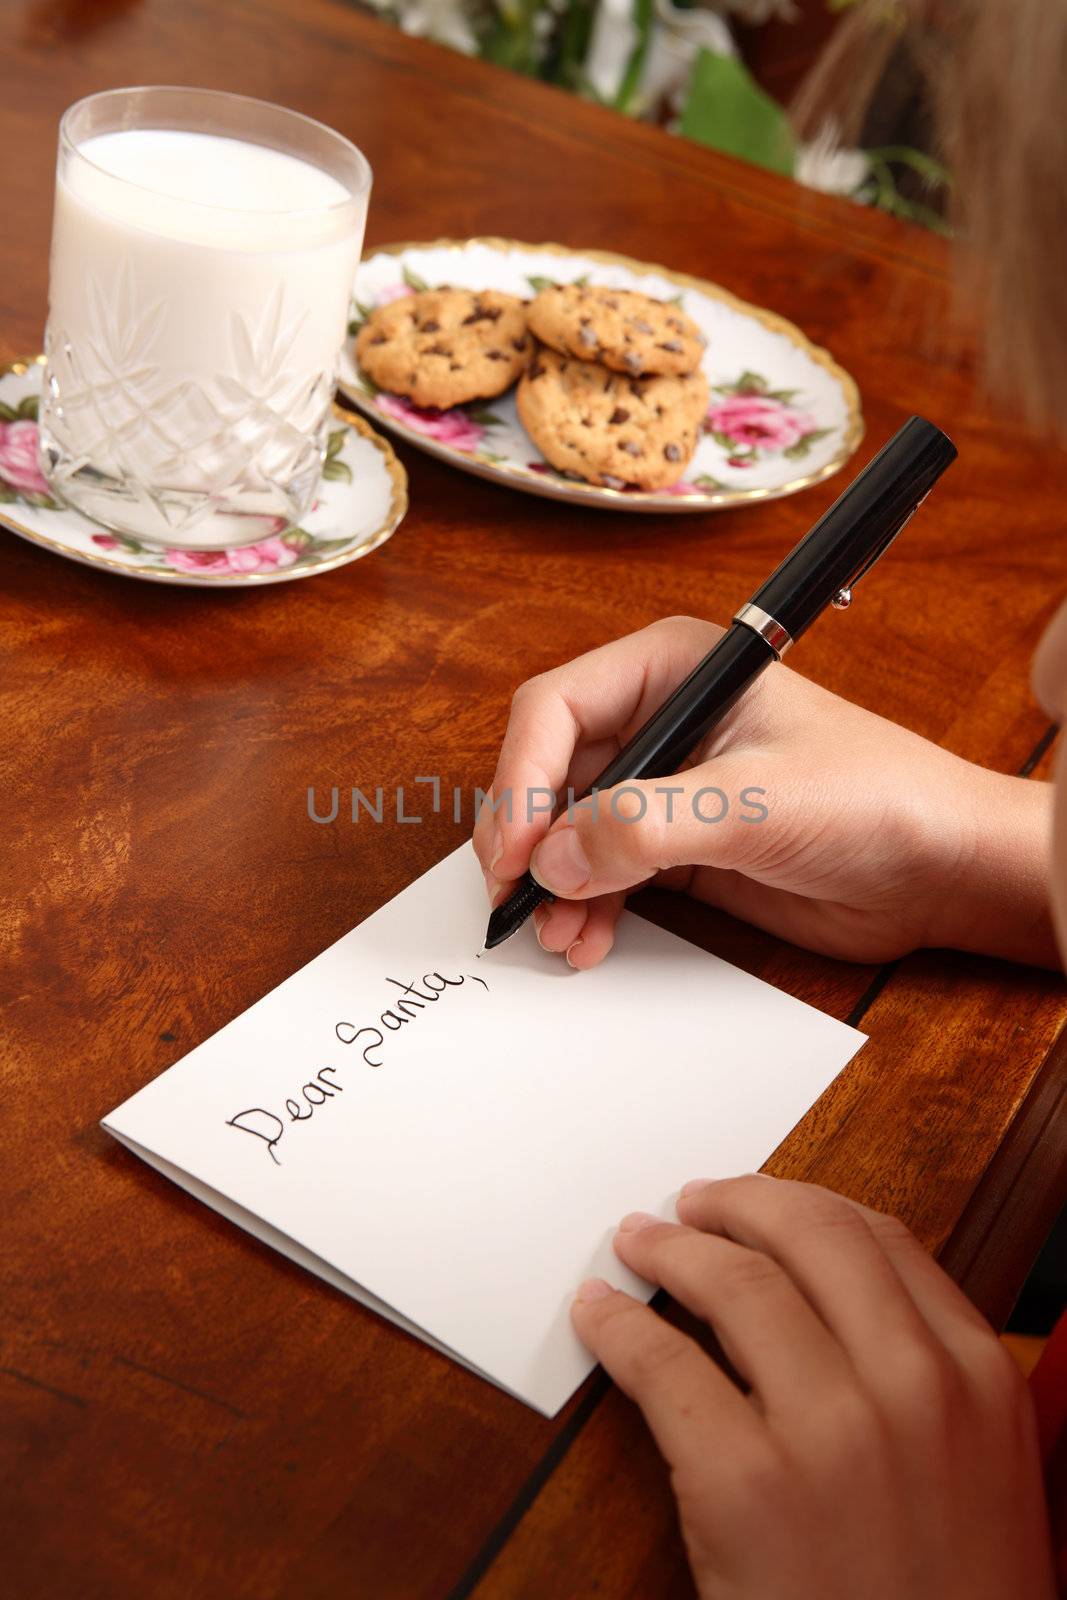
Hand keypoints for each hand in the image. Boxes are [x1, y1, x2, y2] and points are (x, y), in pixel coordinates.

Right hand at [473, 616, 1053, 966]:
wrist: (940, 870)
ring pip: (568, 832)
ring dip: (554, 886)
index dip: (521, 780)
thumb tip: (555, 859)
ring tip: (559, 936)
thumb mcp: (756, 802)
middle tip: (520, 901)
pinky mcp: (678, 848)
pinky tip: (588, 941)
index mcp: (672, 670)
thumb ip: (648, 825)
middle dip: (530, 840)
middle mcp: (660, 722)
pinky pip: (604, 875)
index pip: (555, 709)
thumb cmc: (877, 799)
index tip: (517, 850)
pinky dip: (586, 909)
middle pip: (549, 772)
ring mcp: (666, 788)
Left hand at [572, 1176, 1054, 1599]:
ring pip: (732, 1283)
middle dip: (737, 1203)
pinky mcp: (746, 1483)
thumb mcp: (979, 1476)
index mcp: (977, 1379)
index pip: (880, 1241)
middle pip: (807, 1236)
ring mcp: (829, 1431)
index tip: (757, 1203)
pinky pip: (663, 1365)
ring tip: (636, 1244)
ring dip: (670, 1249)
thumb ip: (925, 1380)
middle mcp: (912, 1386)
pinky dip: (617, 1328)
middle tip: (691, 1204)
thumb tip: (828, 1303)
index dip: (802, 1206)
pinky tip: (598, 1316)